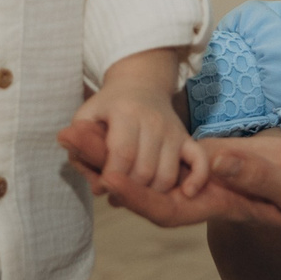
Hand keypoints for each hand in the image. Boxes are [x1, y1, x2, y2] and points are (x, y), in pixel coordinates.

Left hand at [58, 116, 280, 228]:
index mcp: (218, 207)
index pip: (165, 207)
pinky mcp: (206, 165)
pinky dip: (132, 150)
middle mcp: (201, 199)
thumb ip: (253, 172)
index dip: (133, 193)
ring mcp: (201, 183)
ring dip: (109, 157)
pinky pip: (160, 162)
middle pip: (142, 190)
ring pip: (145, 176)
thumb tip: (210, 162)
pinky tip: (108, 133)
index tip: (101, 173)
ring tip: (73, 131)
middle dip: (103, 168)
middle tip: (68, 138)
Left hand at [65, 48, 210, 196]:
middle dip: (130, 189)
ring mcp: (173, 130)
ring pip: (167, 174)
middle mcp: (153, 122)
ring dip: (151, 192)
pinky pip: (198, 161)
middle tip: (118, 195)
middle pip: (145, 169)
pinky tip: (186, 193)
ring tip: (137, 194)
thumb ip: (82, 150)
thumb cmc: (108, 106)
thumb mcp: (87, 116)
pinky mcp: (186, 138)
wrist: (141, 84)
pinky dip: (196, 179)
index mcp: (126, 113)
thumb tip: (97, 187)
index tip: (104, 187)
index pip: (122, 154)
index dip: (112, 177)